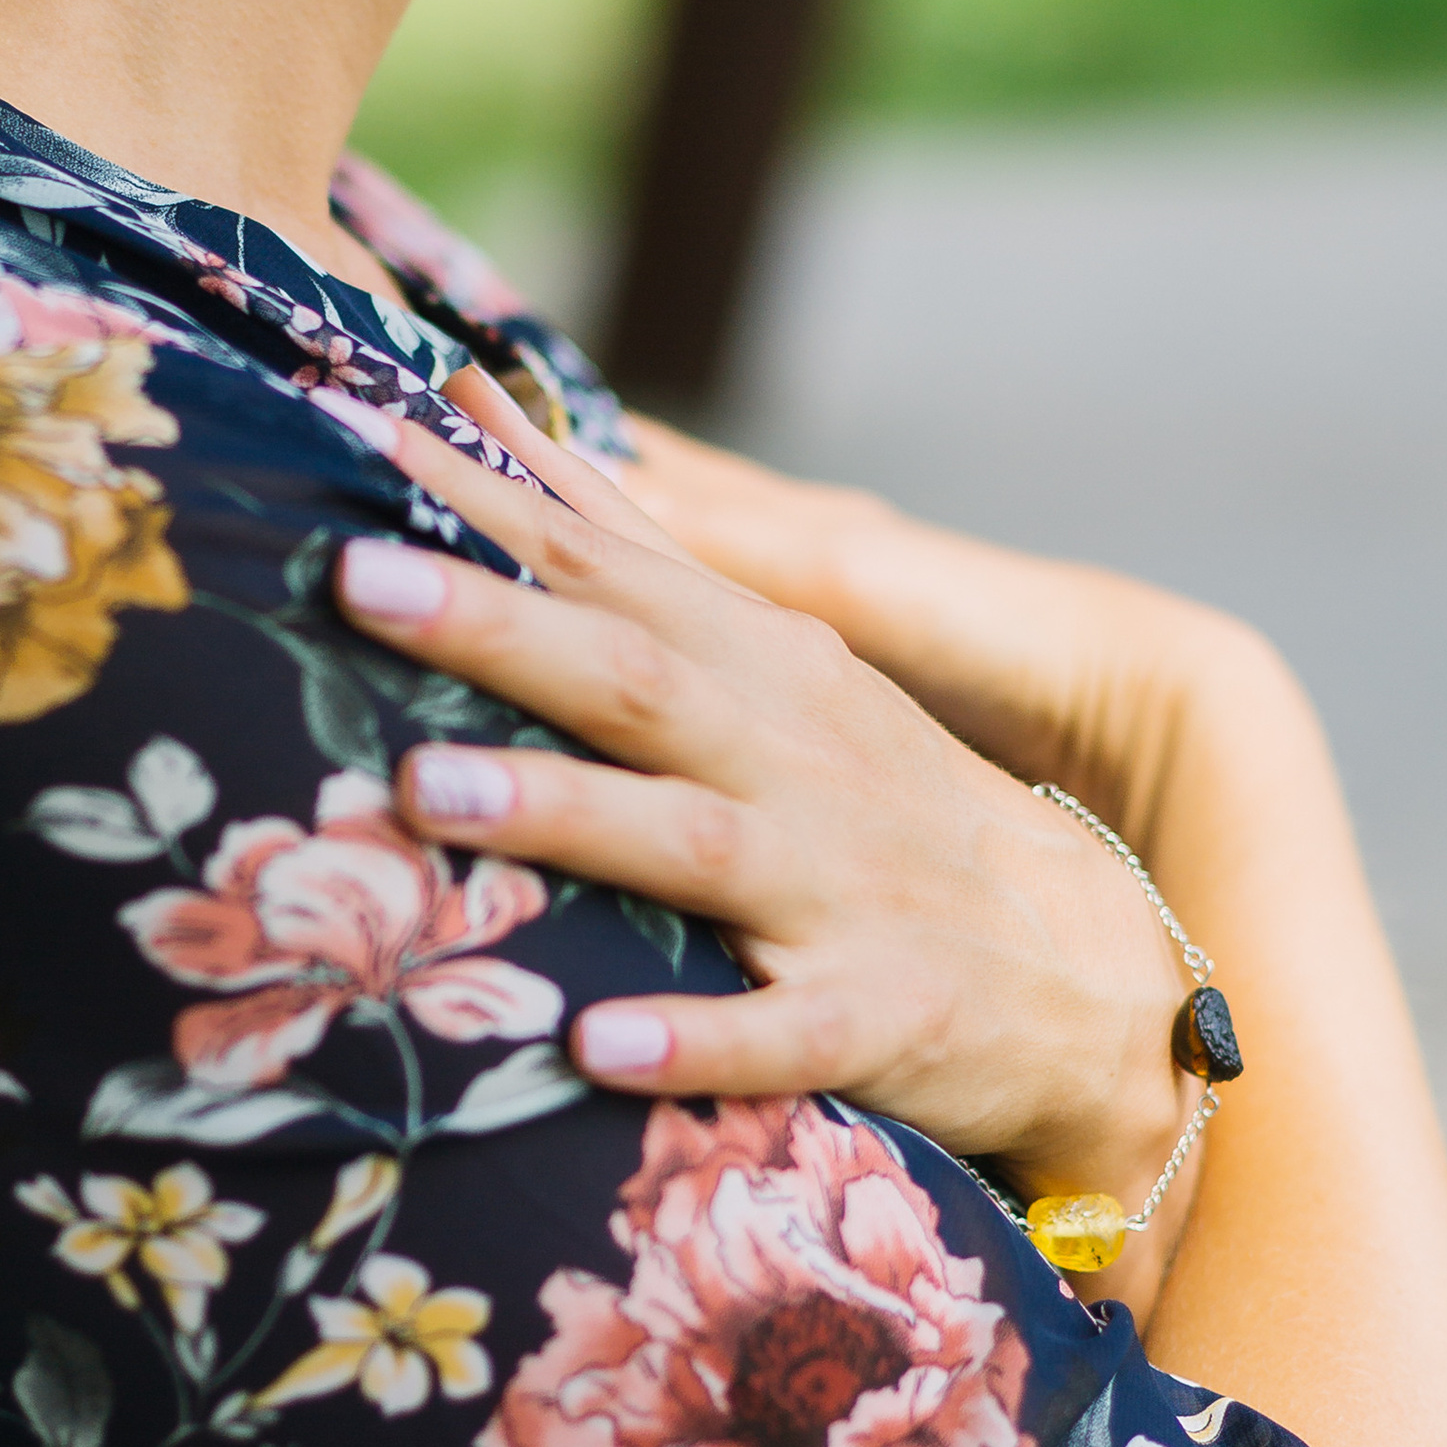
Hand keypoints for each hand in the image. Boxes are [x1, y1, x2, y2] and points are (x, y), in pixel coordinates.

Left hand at [333, 371, 1196, 1241]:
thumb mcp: (768, 655)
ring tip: (424, 786)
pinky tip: (596, 1046)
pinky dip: (695, 1039)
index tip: (362, 435)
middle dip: (497, 626)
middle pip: (634, 676)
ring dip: (561, 809)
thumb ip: (618, 538)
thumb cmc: (877, 797)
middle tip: (356, 575)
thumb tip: (478, 400)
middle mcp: (792, 759)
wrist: (1090, 970)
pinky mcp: (876, 1019)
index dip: (488, 504)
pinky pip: (780, 1033)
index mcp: (761, 664)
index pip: (610, 563)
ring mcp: (838, 888)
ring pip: (689, 840)